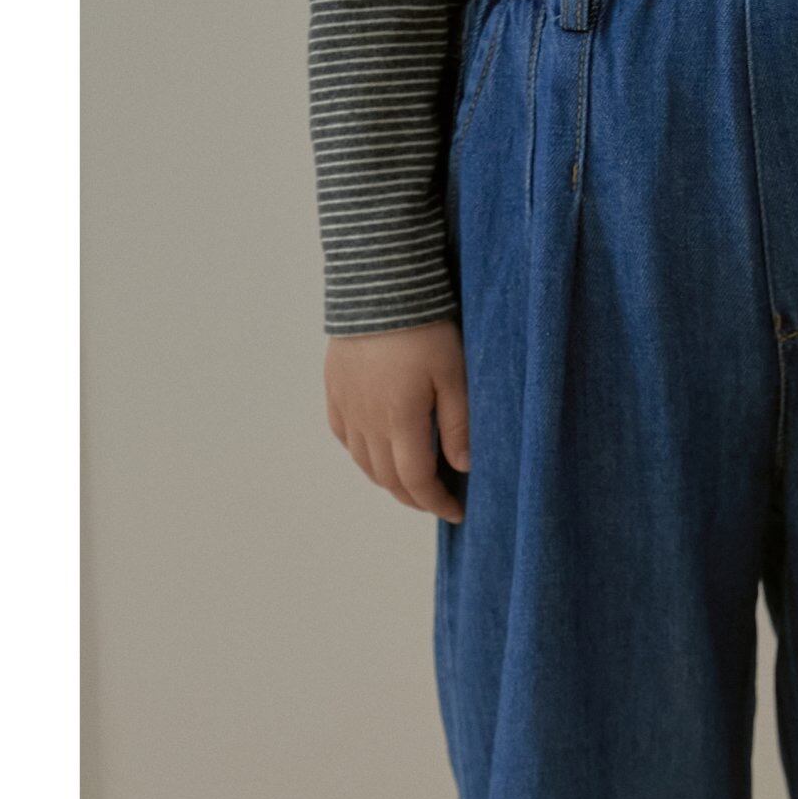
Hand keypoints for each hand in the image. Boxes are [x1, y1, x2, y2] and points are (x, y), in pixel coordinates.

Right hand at [324, 321, 469, 522]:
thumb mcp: (454, 374)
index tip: (457, 512)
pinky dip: (363, 455)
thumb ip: (458, 424)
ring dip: (388, 480)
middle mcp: (367, 421)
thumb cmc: (425, 328)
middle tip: (438, 500)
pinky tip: (378, 451)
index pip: (415, 481)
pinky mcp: (334, 390)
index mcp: (399, 421)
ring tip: (412, 480)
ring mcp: (346, 407)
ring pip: (363, 462)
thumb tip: (463, 467)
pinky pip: (344, 437)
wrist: (378, 286)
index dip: (436, 503)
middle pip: (387, 479)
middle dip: (414, 497)